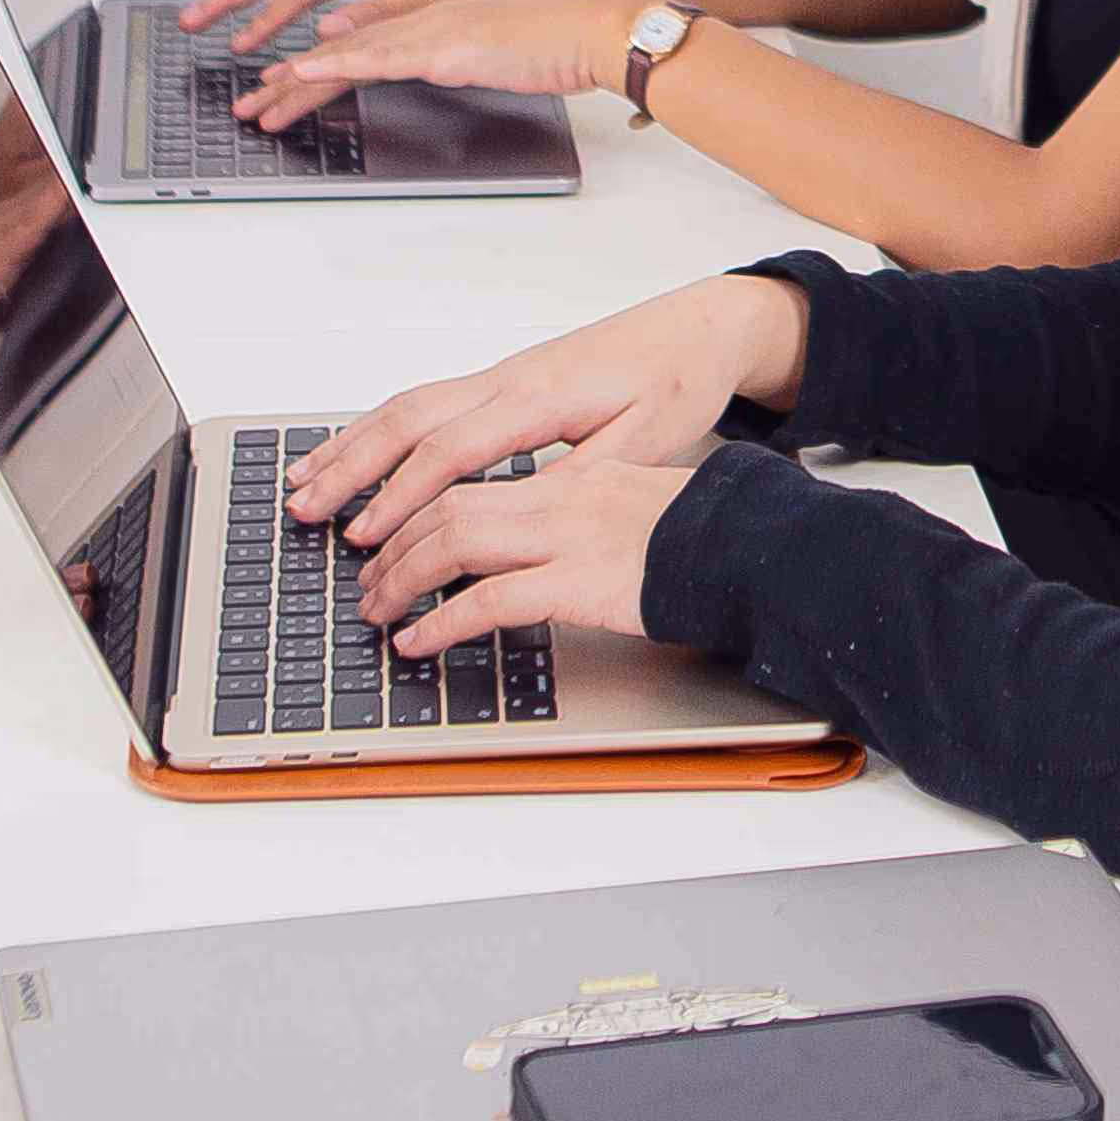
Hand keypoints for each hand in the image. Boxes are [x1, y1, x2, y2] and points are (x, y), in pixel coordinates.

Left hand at [235, 0, 629, 132]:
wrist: (593, 29)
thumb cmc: (558, 46)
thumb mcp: (497, 56)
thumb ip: (466, 60)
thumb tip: (450, 71)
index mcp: (433, 23)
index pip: (360, 48)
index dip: (314, 70)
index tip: (279, 89)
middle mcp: (422, 20)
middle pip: (340, 51)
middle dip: (287, 81)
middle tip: (248, 104)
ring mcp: (430, 29)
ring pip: (347, 55)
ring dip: (295, 82)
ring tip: (256, 102)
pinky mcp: (444, 45)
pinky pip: (378, 57)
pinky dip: (334, 65)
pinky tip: (301, 73)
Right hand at [283, 275, 810, 542]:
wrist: (698, 328)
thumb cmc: (676, 383)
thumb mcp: (645, 444)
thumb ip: (581, 479)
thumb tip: (520, 516)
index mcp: (541, 399)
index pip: (453, 450)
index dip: (402, 495)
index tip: (366, 535)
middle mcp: (509, 380)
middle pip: (408, 419)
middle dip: (350, 466)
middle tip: (303, 511)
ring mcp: (501, 375)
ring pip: (408, 405)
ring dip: (352, 444)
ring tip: (303, 483)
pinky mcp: (504, 379)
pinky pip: (427, 401)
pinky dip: (380, 427)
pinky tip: (354, 451)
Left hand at [359, 459, 692, 652]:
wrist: (753, 548)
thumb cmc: (704, 538)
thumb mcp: (632, 510)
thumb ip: (578, 518)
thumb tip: (529, 549)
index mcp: (570, 479)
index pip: (470, 482)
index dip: (415, 511)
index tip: (387, 539)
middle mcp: (559, 499)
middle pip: (447, 507)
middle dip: (393, 545)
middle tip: (366, 581)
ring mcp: (567, 538)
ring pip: (454, 543)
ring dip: (403, 579)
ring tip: (378, 612)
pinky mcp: (578, 582)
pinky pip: (488, 600)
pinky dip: (442, 621)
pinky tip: (420, 641)